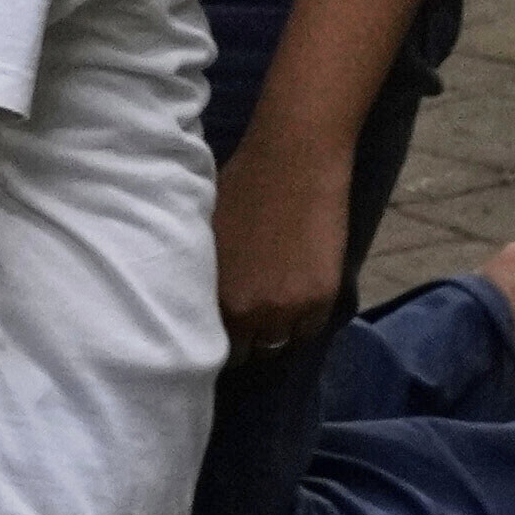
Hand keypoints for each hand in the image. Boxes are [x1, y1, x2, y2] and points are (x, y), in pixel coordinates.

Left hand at [212, 127, 360, 359]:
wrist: (293, 162)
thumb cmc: (239, 189)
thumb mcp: (205, 238)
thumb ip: (202, 277)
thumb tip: (190, 302)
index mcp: (213, 295)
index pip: (209, 344)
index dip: (211, 337)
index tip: (213, 332)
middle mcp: (250, 312)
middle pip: (245, 352)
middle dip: (243, 340)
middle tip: (243, 324)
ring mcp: (290, 308)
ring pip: (279, 346)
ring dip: (273, 334)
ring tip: (269, 316)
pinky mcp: (323, 297)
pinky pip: (312, 331)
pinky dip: (303, 324)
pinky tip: (295, 306)